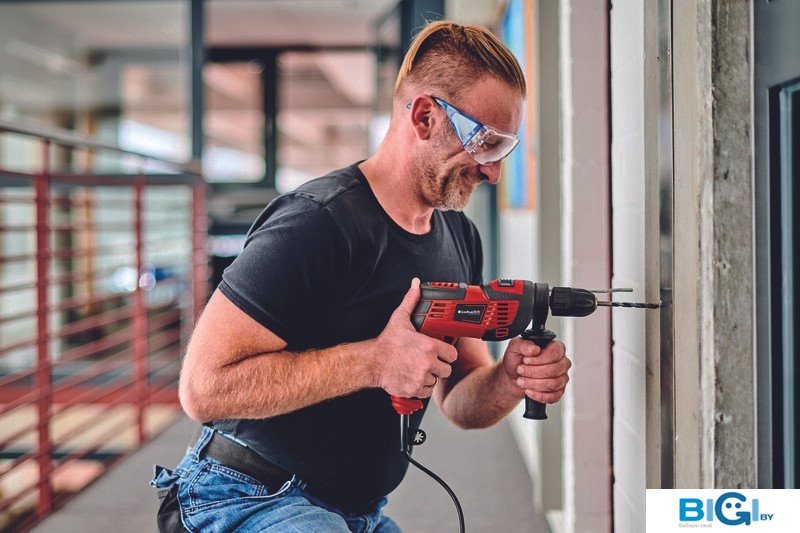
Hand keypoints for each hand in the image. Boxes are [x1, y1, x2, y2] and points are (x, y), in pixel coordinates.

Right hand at [371, 278, 456, 398]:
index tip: (442, 353)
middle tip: (429, 362)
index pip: (452, 354)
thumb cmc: (387, 343)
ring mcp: (422, 377)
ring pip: (436, 380)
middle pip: (446, 369)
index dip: (448, 354)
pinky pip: (426, 391)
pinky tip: (414, 378)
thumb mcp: (400, 319)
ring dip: (430, 376)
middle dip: (440, 366)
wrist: (372, 362)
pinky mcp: (414, 388)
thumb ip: (411, 301)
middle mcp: (428, 362)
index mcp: (429, 346)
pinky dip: (422, 387)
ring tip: (419, 368)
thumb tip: (415, 285)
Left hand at [501, 336, 570, 403]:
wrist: (512, 377)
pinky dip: (538, 395)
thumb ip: (524, 345)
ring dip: (534, 383)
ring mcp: (562, 378)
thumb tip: (534, 349)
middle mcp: (561, 362)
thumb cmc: (516, 360)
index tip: (526, 360)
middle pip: (555, 369)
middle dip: (533, 372)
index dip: (539, 359)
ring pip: (554, 384)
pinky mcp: (558, 392)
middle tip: (520, 370)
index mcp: (555, 348)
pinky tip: (529, 391)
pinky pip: (553, 397)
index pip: (555, 353)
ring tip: (521, 381)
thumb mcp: (515, 348)